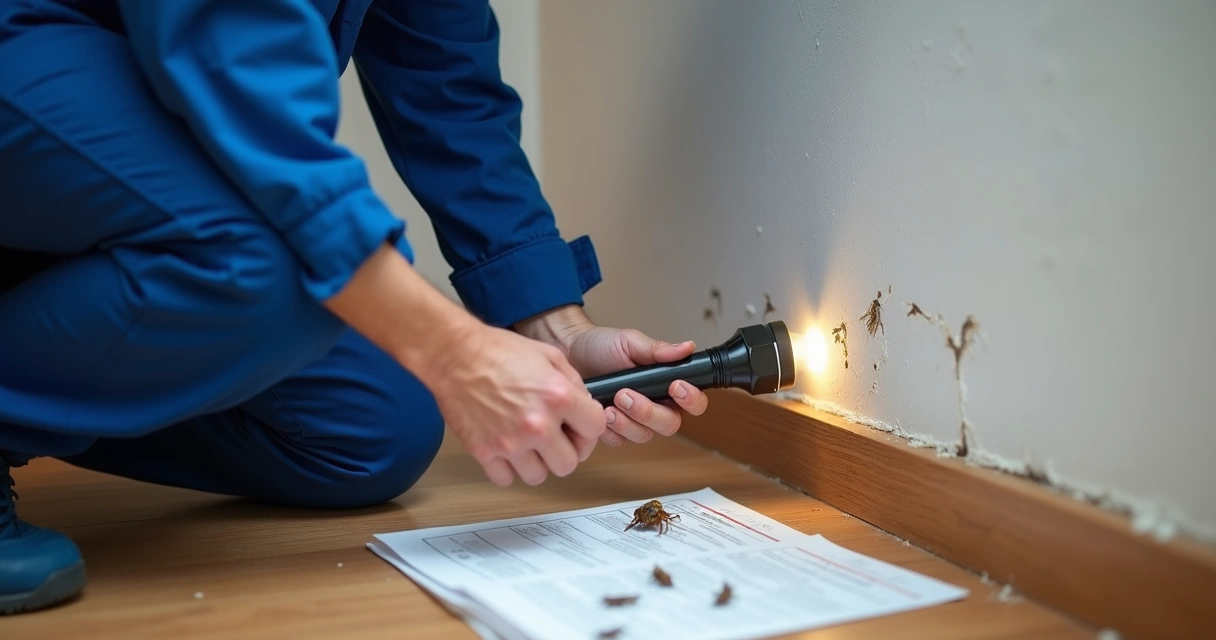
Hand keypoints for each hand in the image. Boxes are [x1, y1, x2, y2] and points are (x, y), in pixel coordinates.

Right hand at [323, 244, 604, 487]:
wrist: (454, 354)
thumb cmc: (498, 350)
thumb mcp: (549, 355)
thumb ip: (573, 383)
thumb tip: (585, 406)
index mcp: (559, 397)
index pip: (596, 430)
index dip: (589, 429)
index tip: (579, 427)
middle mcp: (538, 425)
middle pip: (569, 464)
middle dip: (566, 451)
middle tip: (555, 439)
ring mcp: (510, 443)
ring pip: (539, 476)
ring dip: (537, 462)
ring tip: (528, 444)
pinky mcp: (484, 452)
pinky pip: (506, 479)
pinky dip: (508, 468)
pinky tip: (507, 449)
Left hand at [514, 306, 709, 446]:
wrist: (569, 353)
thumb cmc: (600, 346)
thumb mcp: (630, 343)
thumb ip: (658, 350)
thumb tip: (687, 347)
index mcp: (665, 384)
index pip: (693, 402)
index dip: (690, 399)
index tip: (676, 386)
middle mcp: (655, 405)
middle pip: (669, 424)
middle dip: (649, 412)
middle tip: (626, 395)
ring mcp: (634, 420)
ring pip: (644, 435)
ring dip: (628, 422)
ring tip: (610, 405)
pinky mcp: (613, 430)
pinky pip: (619, 441)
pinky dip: (610, 429)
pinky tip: (600, 412)